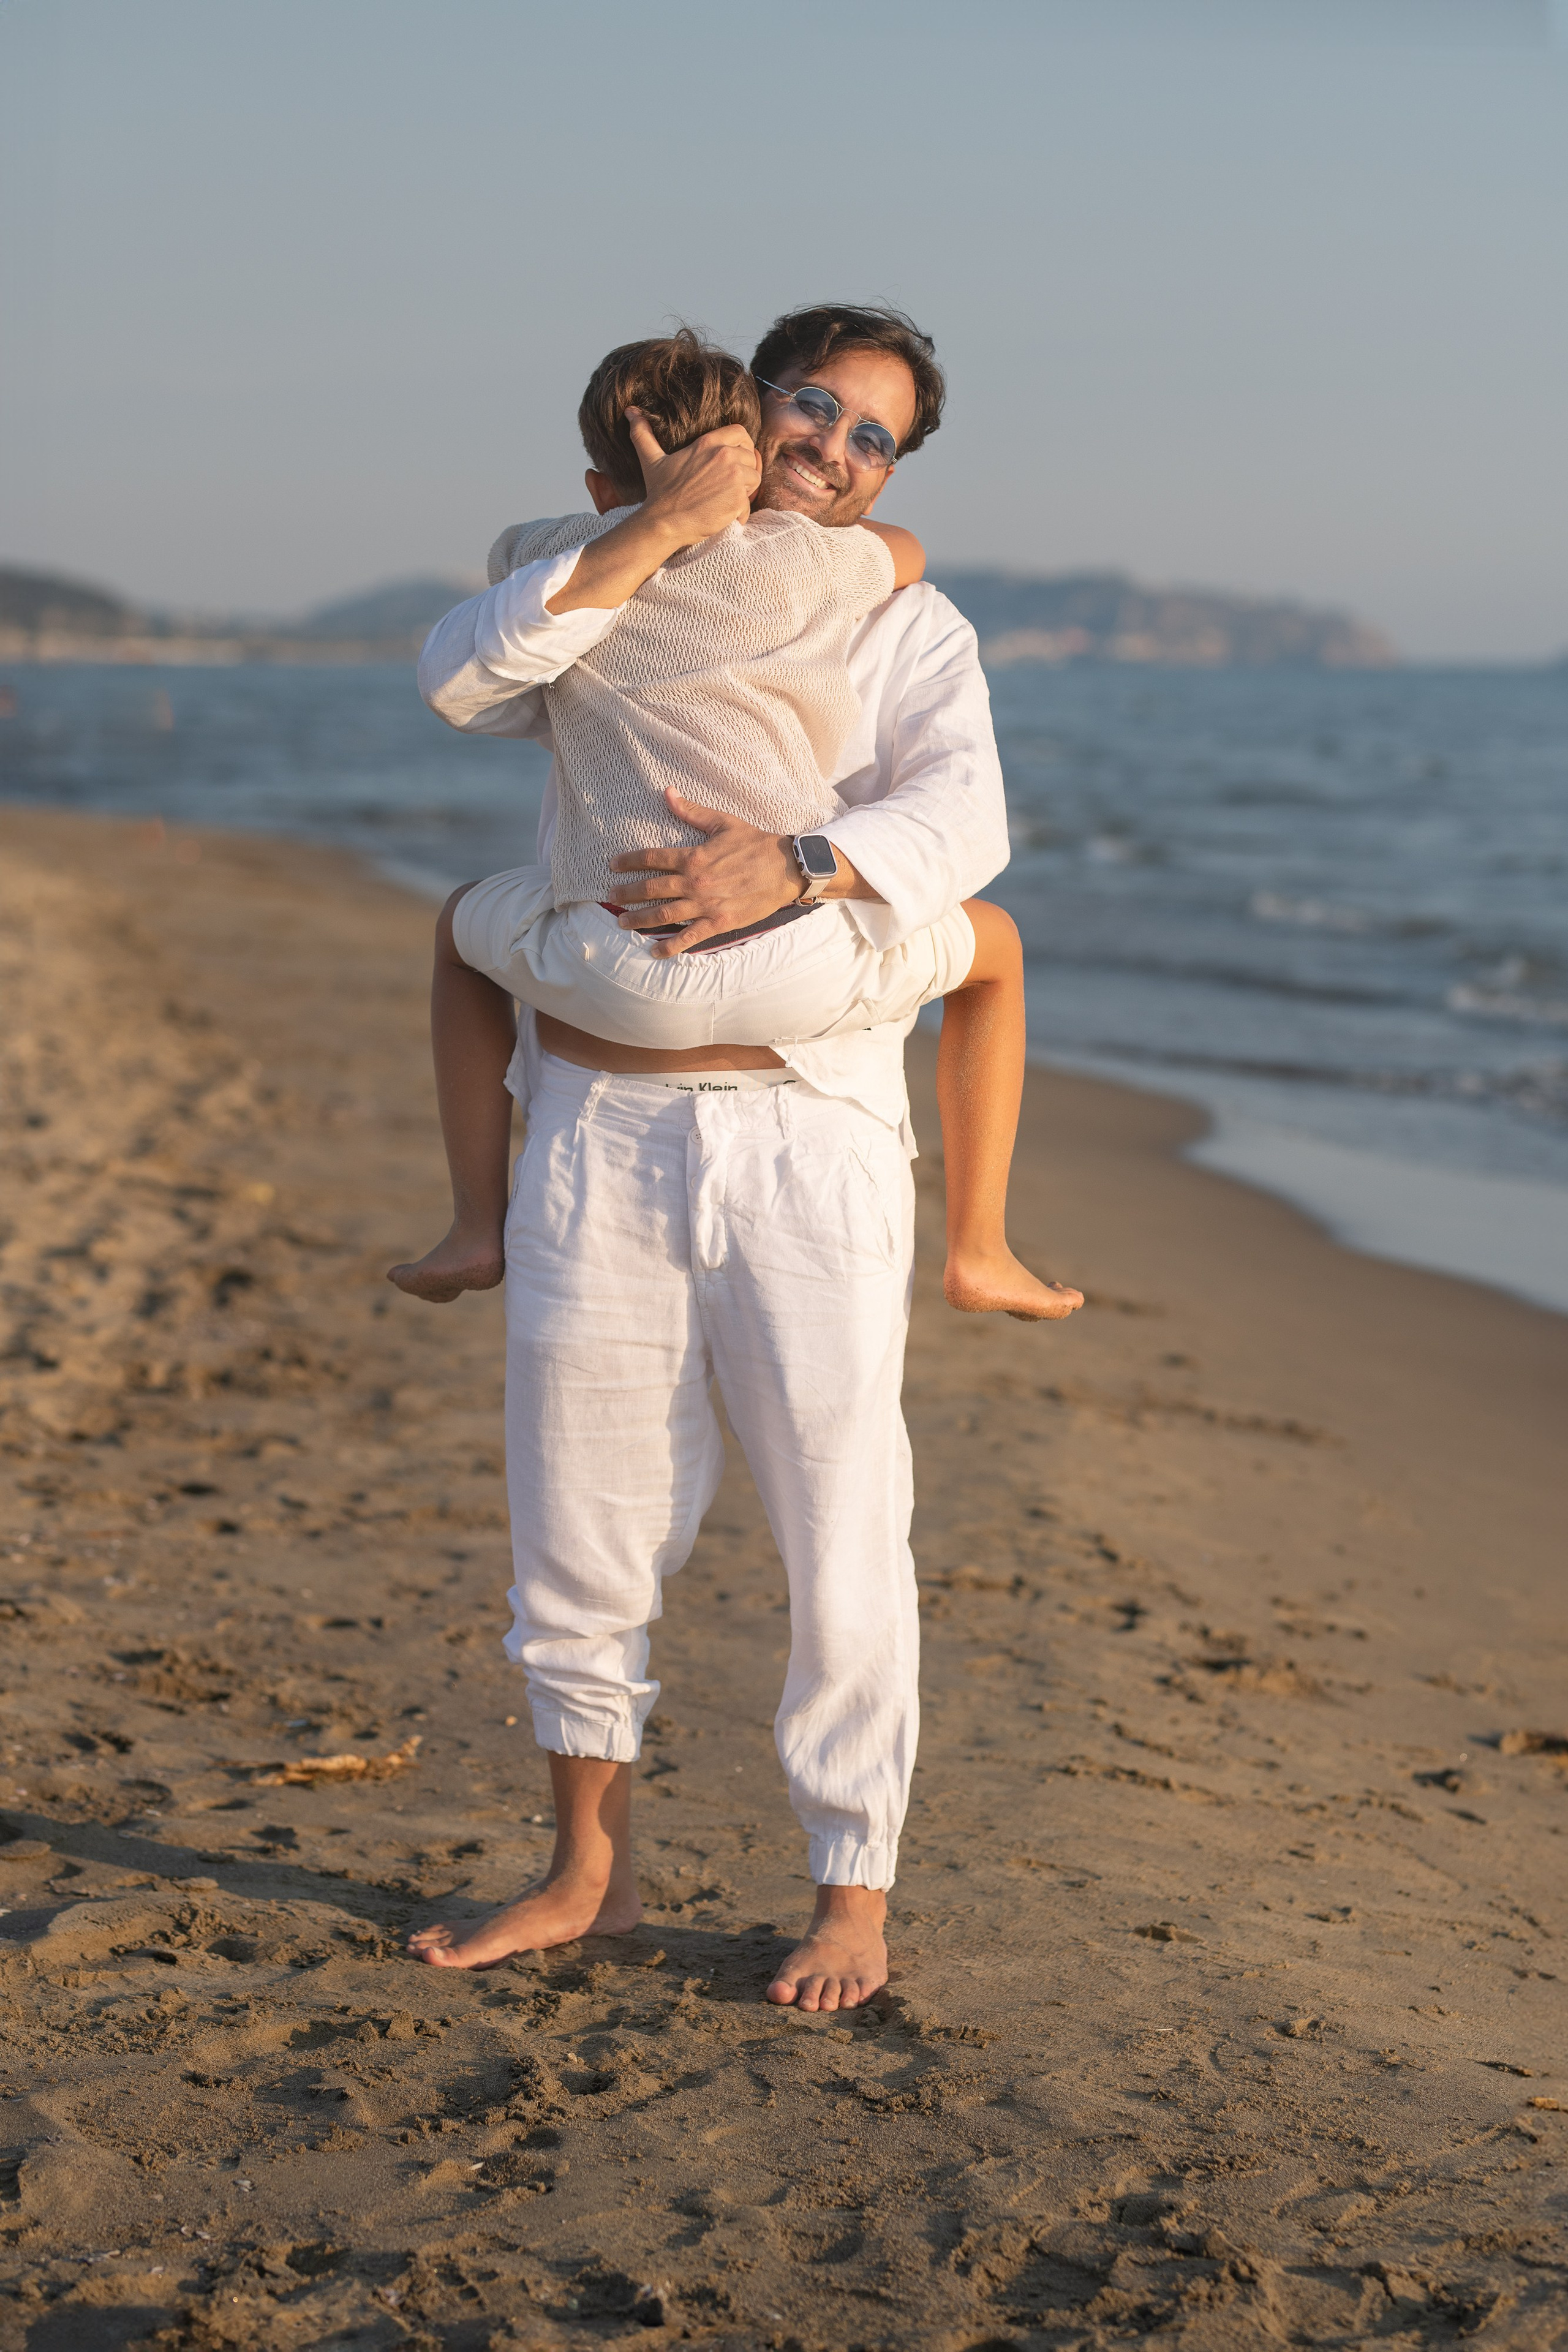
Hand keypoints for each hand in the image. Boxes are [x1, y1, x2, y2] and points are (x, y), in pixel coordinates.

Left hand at [608, 791, 802, 954]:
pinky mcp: (719, 922)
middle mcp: (694, 882)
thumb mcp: (722, 822)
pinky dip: (671, 946)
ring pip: (664, 914)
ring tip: (622, 923)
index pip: (652, 857)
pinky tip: (654, 951)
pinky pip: (690, 937)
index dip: (629, 860)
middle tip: (610, 897)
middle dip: (627, 893)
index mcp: (693, 856)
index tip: (613, 865)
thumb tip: (667, 792)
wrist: (785, 868)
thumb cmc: (755, 843)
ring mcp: (705, 904)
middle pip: (651, 888)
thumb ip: (691, 811)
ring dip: (640, 919)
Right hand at [627, 409, 760, 550]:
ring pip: (754, 479)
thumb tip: (630, 411)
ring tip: (729, 499)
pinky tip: (727, 516)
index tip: (738, 457)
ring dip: (745, 490)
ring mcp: (733, 478)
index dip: (743, 444)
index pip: (741, 432)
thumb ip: (644, 434)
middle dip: (744, 470)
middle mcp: (724, 457)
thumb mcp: (651, 458)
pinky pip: (749, 503)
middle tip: (732, 484)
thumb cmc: (659, 492)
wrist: (663, 522)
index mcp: (708, 443)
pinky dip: (741, 512)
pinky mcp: (737, 500)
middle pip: (750, 457)